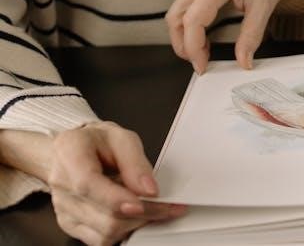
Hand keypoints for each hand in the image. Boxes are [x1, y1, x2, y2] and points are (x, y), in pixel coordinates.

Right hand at [47, 122, 184, 244]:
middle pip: (102, 215)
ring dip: (136, 223)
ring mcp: (63, 209)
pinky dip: (123, 232)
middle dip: (143, 213)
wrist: (71, 152)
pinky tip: (134, 215)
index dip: (116, 198)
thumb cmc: (96, 142)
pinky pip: (100, 240)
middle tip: (170, 205)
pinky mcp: (70, 225)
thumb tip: (150, 190)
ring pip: (104, 233)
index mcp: (70, 153)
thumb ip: (135, 162)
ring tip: (151, 206)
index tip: (144, 202)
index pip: (88, 184)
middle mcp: (62, 184)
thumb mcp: (121, 137)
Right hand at [166, 0, 294, 72]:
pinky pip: (184, 5)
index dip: (192, 48)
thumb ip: (252, 36)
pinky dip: (188, 24)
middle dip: (182, 44)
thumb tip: (244, 62)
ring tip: (202, 52)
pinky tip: (203, 36)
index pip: (193, 20)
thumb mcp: (265, 6)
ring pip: (176, 12)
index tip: (202, 66)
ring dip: (183, 35)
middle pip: (175, 17)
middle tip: (199, 62)